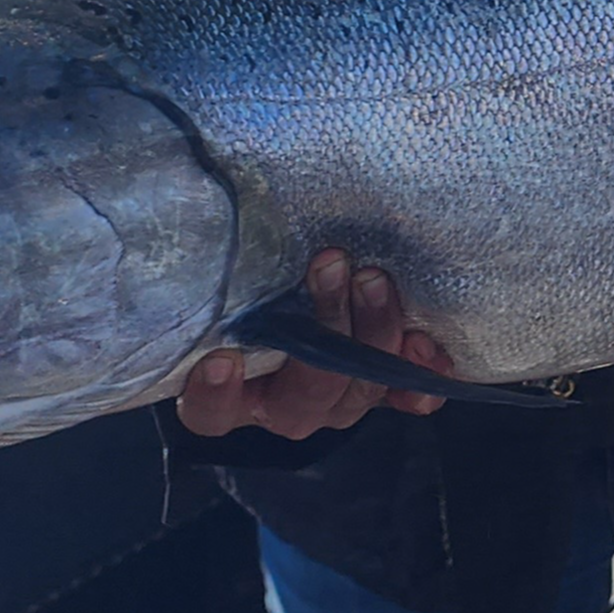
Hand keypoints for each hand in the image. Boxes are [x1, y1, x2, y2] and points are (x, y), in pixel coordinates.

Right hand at [175, 248, 451, 440]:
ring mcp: (333, 400)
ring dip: (372, 332)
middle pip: (301, 397)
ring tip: (372, 277)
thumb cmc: (243, 278)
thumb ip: (213, 259)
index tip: (224, 357)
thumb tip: (183, 199)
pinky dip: (420, 376)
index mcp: (229, 393)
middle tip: (328, 263)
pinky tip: (430, 353)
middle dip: (322, 330)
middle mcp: (281, 405)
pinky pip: (405, 394)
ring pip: (357, 390)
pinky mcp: (377, 385)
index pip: (212, 413)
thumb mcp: (226, 273)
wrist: (295, 281)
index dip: (217, 395)